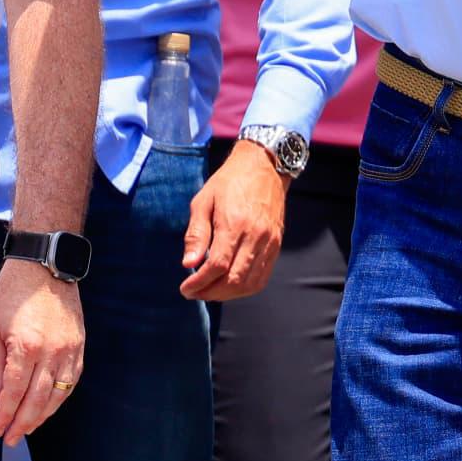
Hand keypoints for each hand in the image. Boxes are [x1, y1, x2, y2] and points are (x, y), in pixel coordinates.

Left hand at [0, 257, 85, 442]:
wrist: (45, 265)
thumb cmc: (11, 293)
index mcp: (26, 346)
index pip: (14, 392)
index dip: (5, 415)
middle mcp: (51, 351)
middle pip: (37, 399)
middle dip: (22, 423)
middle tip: (11, 439)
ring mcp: (69, 349)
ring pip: (59, 394)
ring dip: (42, 415)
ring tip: (28, 429)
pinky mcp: (79, 345)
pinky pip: (72, 380)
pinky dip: (61, 397)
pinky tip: (49, 407)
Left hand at [180, 145, 289, 300]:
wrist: (264, 166)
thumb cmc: (229, 182)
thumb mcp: (203, 201)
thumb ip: (196, 234)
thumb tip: (188, 264)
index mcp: (235, 223)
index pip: (217, 266)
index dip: (199, 283)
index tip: (185, 288)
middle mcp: (256, 236)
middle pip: (234, 280)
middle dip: (210, 292)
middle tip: (194, 292)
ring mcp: (269, 242)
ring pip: (250, 284)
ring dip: (227, 294)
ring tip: (210, 291)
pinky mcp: (276, 244)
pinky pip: (263, 277)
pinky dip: (245, 288)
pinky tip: (230, 286)